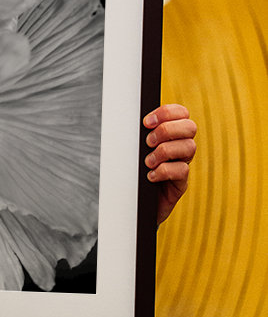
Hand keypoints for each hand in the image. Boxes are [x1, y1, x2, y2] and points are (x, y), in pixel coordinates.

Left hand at [143, 103, 196, 225]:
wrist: (134, 203)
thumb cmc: (133, 172)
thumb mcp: (134, 149)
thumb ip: (138, 134)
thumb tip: (126, 118)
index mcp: (171, 134)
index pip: (181, 113)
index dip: (167, 112)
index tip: (146, 122)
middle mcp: (180, 147)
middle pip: (190, 127)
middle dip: (166, 130)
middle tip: (148, 142)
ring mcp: (182, 164)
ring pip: (189, 147)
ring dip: (164, 151)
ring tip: (147, 162)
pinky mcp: (181, 183)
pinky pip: (182, 170)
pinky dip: (164, 171)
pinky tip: (150, 176)